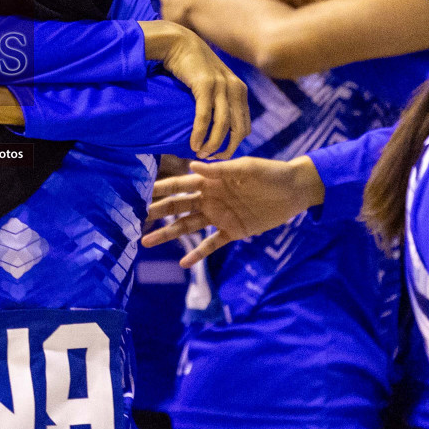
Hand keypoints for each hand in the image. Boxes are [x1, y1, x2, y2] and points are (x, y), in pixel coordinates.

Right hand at [140, 20, 249, 159]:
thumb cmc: (190, 65)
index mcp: (239, 90)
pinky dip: (200, 133)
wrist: (178, 42)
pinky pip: (205, 116)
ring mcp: (221, 86)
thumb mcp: (210, 82)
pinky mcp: (205, 85)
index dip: (233, 144)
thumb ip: (216, 99)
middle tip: (211, 160)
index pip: (244, 126)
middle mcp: (235, 89)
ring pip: (223, 126)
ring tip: (199, 154)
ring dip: (212, 144)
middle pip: (239, 129)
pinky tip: (192, 144)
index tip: (217, 155)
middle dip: (226, 149)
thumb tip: (211, 123)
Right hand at [141, 156, 324, 264]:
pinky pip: (212, 244)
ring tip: (146, 242)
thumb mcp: (246, 168)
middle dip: (156, 212)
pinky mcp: (233, 231)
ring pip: (187, 227)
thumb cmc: (270, 173)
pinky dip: (198, 254)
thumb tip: (191, 165)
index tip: (139, 194)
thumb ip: (220, 169)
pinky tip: (183, 264)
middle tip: (135, 219)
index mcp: (210, 181)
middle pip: (177, 207)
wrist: (294, 190)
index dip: (160, 189)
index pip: (179, 185)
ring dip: (167, 234)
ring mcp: (220, 216)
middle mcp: (210, 199)